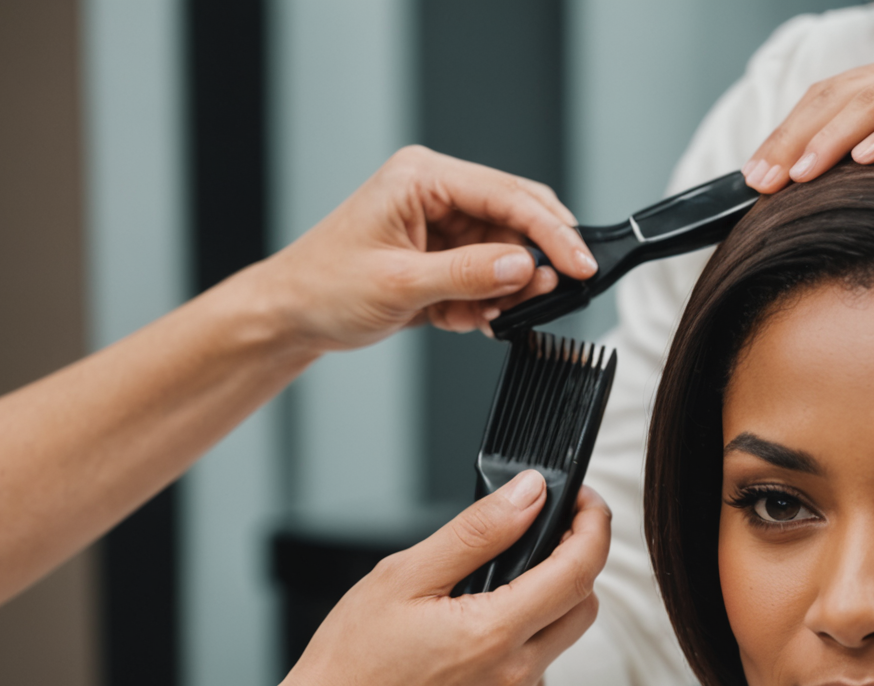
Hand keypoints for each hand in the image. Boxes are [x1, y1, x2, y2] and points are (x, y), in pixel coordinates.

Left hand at [250, 145, 600, 349]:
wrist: (291, 315)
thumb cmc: (325, 287)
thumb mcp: (400, 284)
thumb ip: (468, 274)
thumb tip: (525, 266)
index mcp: (423, 178)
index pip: (507, 195)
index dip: (552, 231)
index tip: (581, 265)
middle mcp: (438, 193)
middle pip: (518, 218)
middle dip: (535, 262)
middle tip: (553, 295)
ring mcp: (443, 225)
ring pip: (509, 253)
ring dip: (506, 292)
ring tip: (480, 316)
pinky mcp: (446, 256)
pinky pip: (490, 277)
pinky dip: (486, 304)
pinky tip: (461, 318)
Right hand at [268, 469, 610, 685]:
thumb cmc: (347, 664)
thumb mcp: (403, 577)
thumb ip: (477, 532)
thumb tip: (530, 494)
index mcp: (493, 635)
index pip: (580, 571)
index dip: (593, 527)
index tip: (585, 502)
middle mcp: (514, 680)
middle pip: (582, 609)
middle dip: (575, 566)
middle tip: (543, 539)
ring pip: (554, 646)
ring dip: (538, 613)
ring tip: (478, 598)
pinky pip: (526, 682)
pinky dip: (512, 654)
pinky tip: (462, 648)